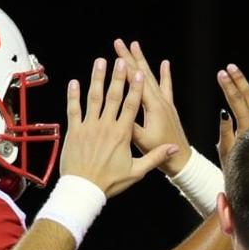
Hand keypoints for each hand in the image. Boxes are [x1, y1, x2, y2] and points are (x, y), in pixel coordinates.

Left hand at [64, 59, 175, 198]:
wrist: (84, 189)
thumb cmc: (110, 182)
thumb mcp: (137, 171)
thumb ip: (156, 157)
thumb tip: (174, 149)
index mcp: (122, 134)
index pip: (131, 106)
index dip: (135, 88)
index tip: (138, 73)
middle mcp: (105, 126)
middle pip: (113, 96)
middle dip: (118, 77)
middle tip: (120, 60)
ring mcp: (88, 127)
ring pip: (93, 98)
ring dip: (97, 78)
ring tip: (100, 61)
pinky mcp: (74, 131)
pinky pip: (73, 109)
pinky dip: (73, 95)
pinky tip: (74, 82)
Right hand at [113, 39, 189, 176]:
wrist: (181, 160)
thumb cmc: (162, 154)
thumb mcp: (142, 142)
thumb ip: (130, 127)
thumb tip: (117, 114)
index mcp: (153, 108)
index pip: (137, 81)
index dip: (125, 64)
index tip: (116, 50)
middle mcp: (161, 102)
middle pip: (143, 74)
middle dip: (131, 57)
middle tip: (120, 42)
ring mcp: (166, 104)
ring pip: (153, 77)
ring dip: (144, 61)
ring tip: (136, 46)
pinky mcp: (169, 108)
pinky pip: (166, 87)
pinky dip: (165, 74)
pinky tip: (165, 63)